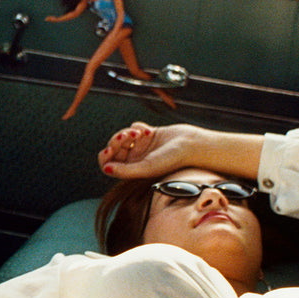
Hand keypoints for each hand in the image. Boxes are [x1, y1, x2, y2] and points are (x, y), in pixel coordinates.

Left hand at [98, 122, 250, 179]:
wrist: (193, 145)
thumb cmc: (173, 160)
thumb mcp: (147, 167)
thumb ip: (125, 170)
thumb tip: (106, 168)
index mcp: (133, 170)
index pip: (109, 165)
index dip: (105, 157)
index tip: (109, 150)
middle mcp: (136, 159)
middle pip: (114, 148)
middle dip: (118, 140)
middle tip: (128, 136)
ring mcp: (142, 146)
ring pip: (123, 136)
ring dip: (128, 132)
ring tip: (142, 133)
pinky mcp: (149, 134)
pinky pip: (134, 127)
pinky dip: (139, 127)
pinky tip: (150, 131)